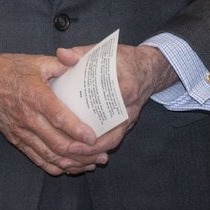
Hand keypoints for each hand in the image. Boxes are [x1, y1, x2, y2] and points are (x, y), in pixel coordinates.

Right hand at [0, 52, 111, 175]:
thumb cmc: (12, 69)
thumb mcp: (38, 61)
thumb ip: (64, 65)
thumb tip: (86, 65)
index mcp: (35, 96)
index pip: (59, 117)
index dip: (77, 130)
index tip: (94, 137)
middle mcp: (28, 118)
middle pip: (56, 143)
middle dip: (81, 152)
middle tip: (101, 153)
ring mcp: (21, 132)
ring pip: (48, 155)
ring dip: (71, 163)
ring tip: (92, 163)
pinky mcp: (16, 140)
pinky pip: (36, 158)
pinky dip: (53, 166)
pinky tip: (69, 168)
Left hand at [55, 42, 174, 152]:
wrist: (148, 68)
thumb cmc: (124, 59)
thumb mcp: (104, 52)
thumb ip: (81, 53)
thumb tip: (61, 54)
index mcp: (126, 86)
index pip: (110, 106)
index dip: (93, 119)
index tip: (74, 128)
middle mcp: (130, 107)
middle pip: (111, 133)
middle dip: (90, 146)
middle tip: (67, 150)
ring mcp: (130, 117)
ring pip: (113, 141)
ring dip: (93, 153)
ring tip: (72, 158)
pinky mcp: (128, 123)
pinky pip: (115, 140)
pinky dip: (99, 149)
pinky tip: (81, 155)